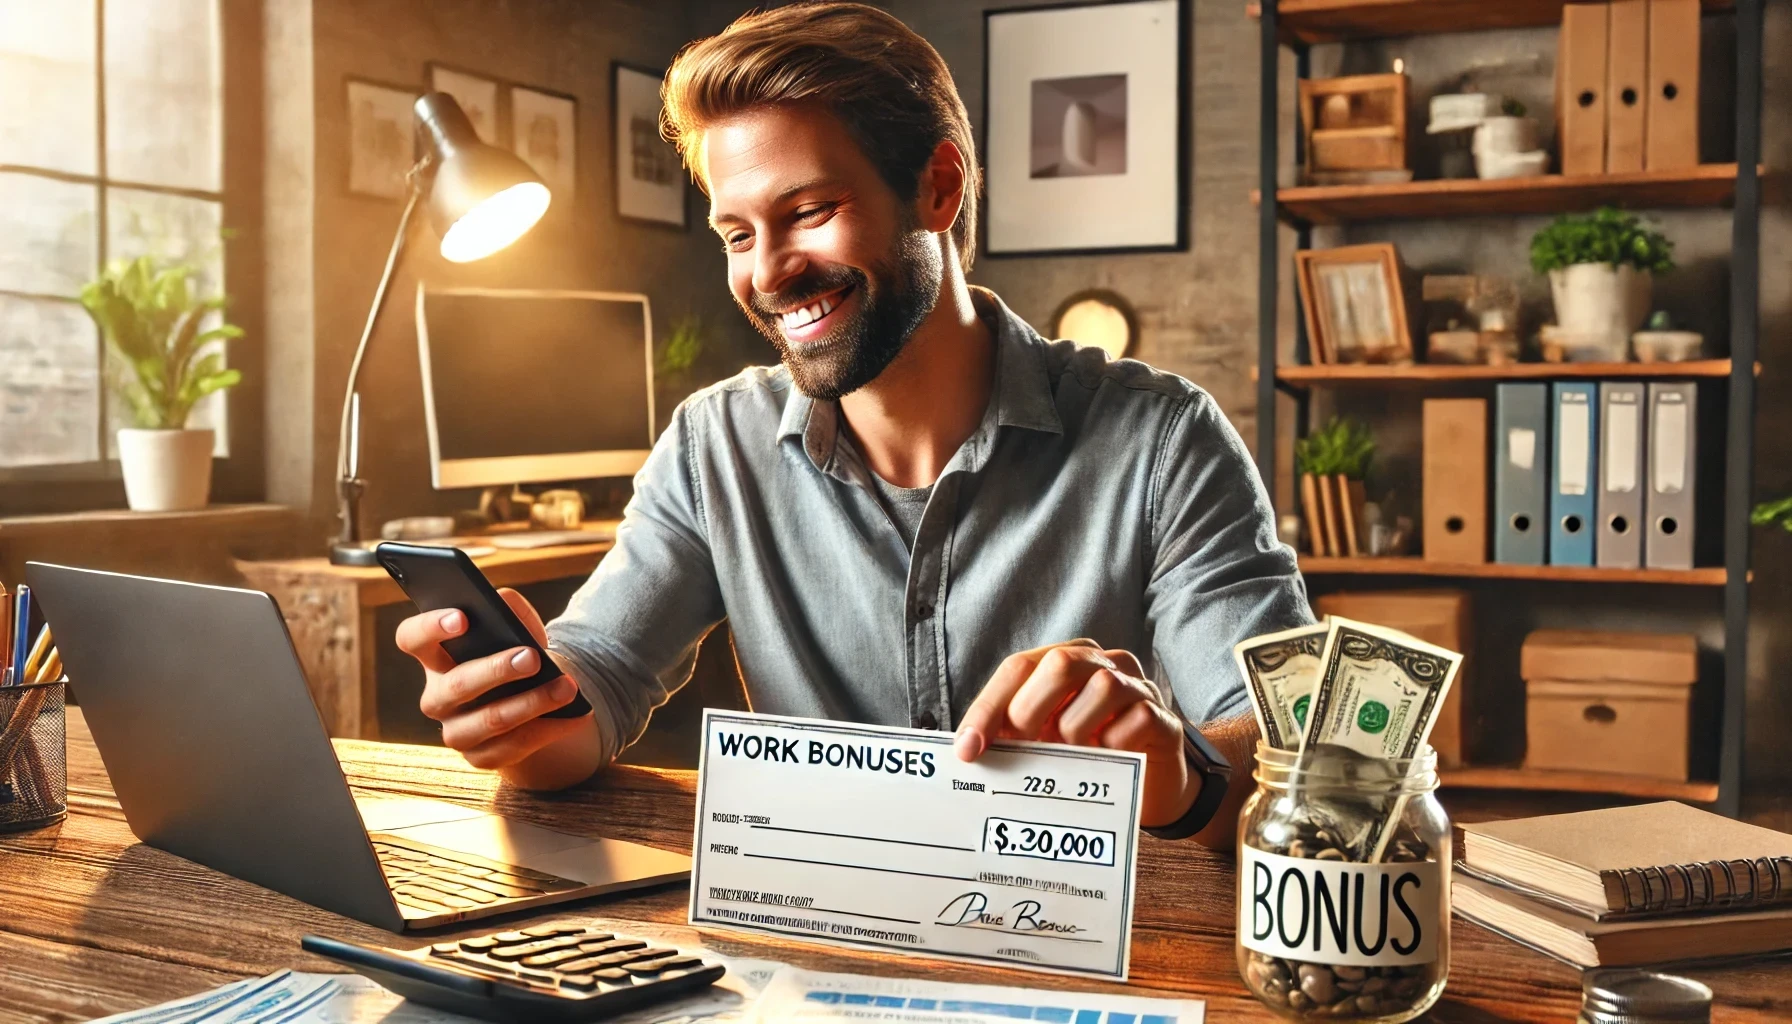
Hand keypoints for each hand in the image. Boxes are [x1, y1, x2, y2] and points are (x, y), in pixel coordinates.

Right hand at [395, 587, 591, 771]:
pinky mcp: (481, 758)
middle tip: (532, 657)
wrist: (534, 697)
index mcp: (434, 656)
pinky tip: (575, 716)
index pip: (411, 638)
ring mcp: (456, 731)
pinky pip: (514, 747)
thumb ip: (507, 609)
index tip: (463, 617)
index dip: (430, 627)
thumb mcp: (515, 626)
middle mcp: (437, 697)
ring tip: (567, 687)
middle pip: (457, 685)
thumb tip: (503, 602)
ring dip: (532, 703)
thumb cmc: (517, 651)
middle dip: (497, 670)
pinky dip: (549, 729)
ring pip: (490, 720)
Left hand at [955, 640, 1196, 828]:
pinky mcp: (1164, 718)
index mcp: (1066, 660)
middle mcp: (1102, 664)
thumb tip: (968, 748)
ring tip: (1070, 756)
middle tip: (1023, 749)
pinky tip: (1106, 759)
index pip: (1019, 668)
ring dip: (1075, 729)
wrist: (1151, 787)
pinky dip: (1114, 744)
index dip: (989, 707)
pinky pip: (1137, 719)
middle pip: (1060, 663)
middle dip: (1029, 710)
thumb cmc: (1088, 756)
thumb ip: (1013, 734)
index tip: (968, 750)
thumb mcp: (1045, 740)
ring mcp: (1137, 688)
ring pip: (1102, 686)